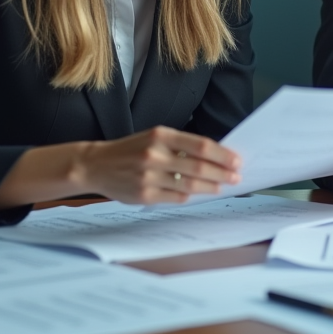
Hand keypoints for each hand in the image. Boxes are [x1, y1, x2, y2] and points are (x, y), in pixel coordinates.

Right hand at [75, 126, 240, 205]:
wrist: (96, 165)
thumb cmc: (131, 150)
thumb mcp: (153, 137)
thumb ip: (180, 146)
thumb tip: (213, 156)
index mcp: (160, 135)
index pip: (200, 145)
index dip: (222, 155)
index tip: (236, 160)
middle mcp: (155, 154)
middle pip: (199, 167)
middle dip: (221, 173)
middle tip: (235, 177)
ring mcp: (149, 176)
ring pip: (189, 185)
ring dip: (210, 187)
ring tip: (221, 186)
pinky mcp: (144, 195)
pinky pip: (175, 198)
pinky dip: (188, 196)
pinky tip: (196, 194)